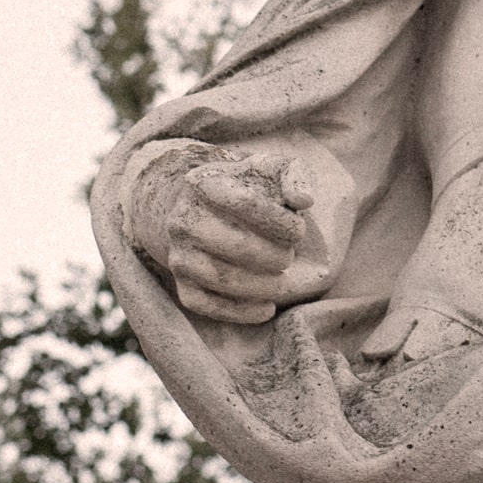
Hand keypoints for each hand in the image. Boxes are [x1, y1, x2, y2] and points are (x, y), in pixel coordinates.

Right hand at [138, 153, 314, 323]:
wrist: (200, 209)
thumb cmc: (248, 188)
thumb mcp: (272, 170)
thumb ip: (295, 176)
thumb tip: (304, 201)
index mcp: (205, 182)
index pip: (245, 203)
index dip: (278, 220)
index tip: (299, 230)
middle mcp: (183, 219)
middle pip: (234, 244)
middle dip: (272, 255)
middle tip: (290, 257)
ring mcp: (178, 254)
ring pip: (220, 277)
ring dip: (260, 285)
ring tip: (282, 281)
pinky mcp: (180, 284)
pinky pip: (206, 305)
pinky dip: (239, 312)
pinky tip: (267, 309)